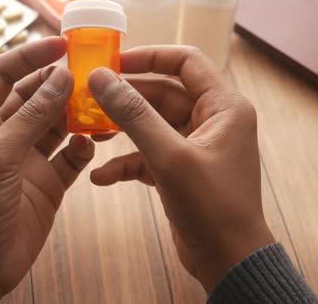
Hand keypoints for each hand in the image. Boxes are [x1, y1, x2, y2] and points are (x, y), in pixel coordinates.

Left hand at [0, 37, 94, 302]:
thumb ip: (30, 117)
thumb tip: (60, 78)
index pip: (1, 76)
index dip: (28, 56)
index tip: (60, 44)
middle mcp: (1, 136)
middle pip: (33, 97)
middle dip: (59, 83)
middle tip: (90, 72)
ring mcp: (26, 160)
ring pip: (56, 125)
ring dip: (76, 113)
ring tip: (99, 104)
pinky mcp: (47, 184)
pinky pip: (70, 158)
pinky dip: (83, 148)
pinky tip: (92, 143)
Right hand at [87, 46, 274, 292]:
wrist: (228, 260)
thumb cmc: (213, 208)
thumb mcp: (170, 157)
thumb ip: (134, 115)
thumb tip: (101, 79)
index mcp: (224, 107)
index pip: (186, 62)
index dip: (149, 56)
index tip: (113, 62)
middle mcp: (212, 121)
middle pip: (162, 94)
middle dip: (126, 98)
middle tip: (90, 97)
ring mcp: (195, 146)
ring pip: (152, 125)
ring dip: (122, 130)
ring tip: (91, 133)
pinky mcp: (181, 169)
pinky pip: (149, 155)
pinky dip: (126, 163)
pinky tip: (101, 177)